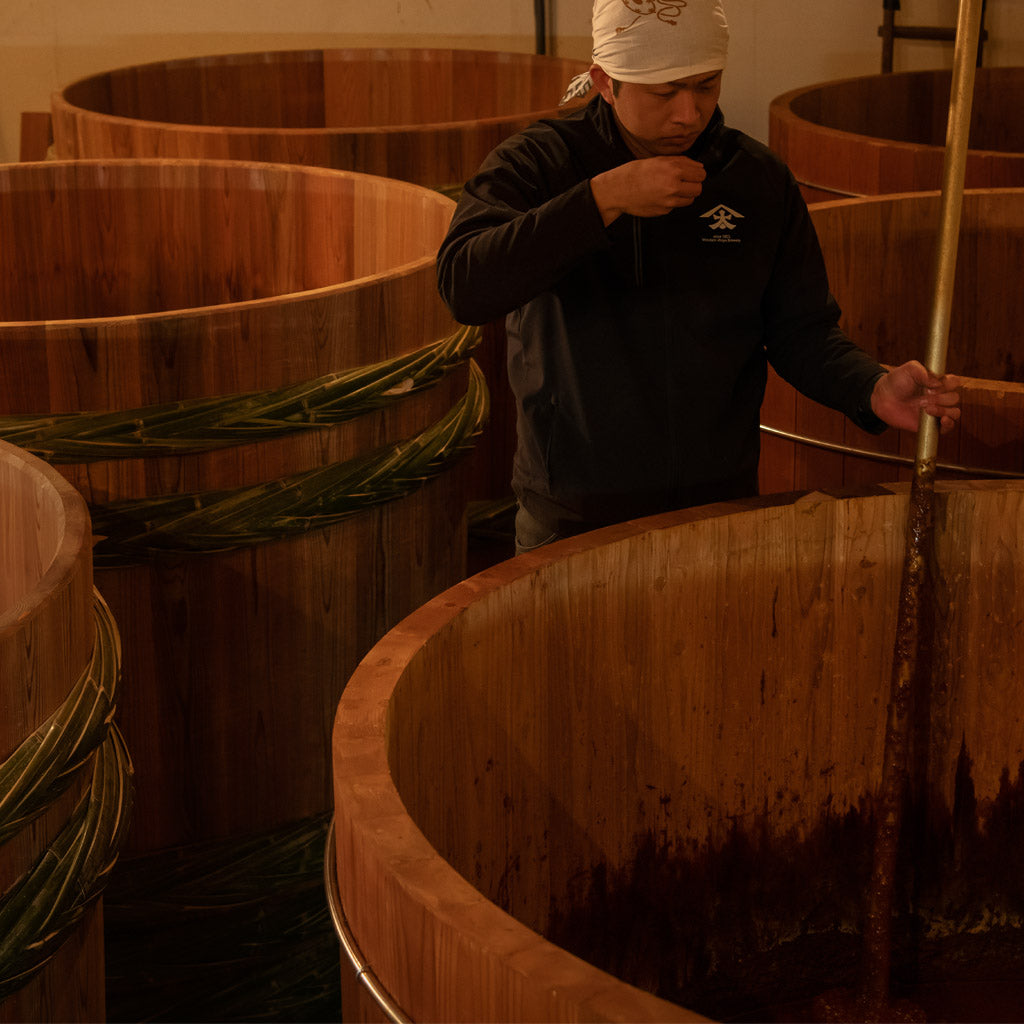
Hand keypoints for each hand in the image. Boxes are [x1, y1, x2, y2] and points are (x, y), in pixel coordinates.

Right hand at [590, 156, 705, 225]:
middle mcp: (673, 186)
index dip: (697, 173)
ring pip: (690, 199)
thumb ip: (680, 163)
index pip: (700, 174)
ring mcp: (669, 201)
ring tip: (673, 189)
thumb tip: (697, 167)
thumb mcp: (659, 160)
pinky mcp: (664, 210)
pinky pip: (676, 206)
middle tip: (685, 182)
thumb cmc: (635, 173)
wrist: (619, 189)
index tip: (693, 174)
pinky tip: (661, 196)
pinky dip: (672, 202)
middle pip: (698, 188)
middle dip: (693, 185)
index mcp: (674, 170)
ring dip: (685, 195)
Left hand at [870, 360, 961, 433]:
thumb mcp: (909, 369)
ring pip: (954, 412)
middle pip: (954, 398)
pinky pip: (947, 428)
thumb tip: (937, 383)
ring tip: (927, 408)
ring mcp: (935, 411)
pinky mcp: (929, 424)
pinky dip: (949, 424)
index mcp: (938, 383)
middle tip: (926, 396)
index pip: (954, 382)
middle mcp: (939, 397)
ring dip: (944, 410)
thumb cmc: (897, 381)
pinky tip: (942, 420)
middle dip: (943, 397)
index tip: (935, 384)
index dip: (949, 383)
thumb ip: (923, 371)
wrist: (883, 398)